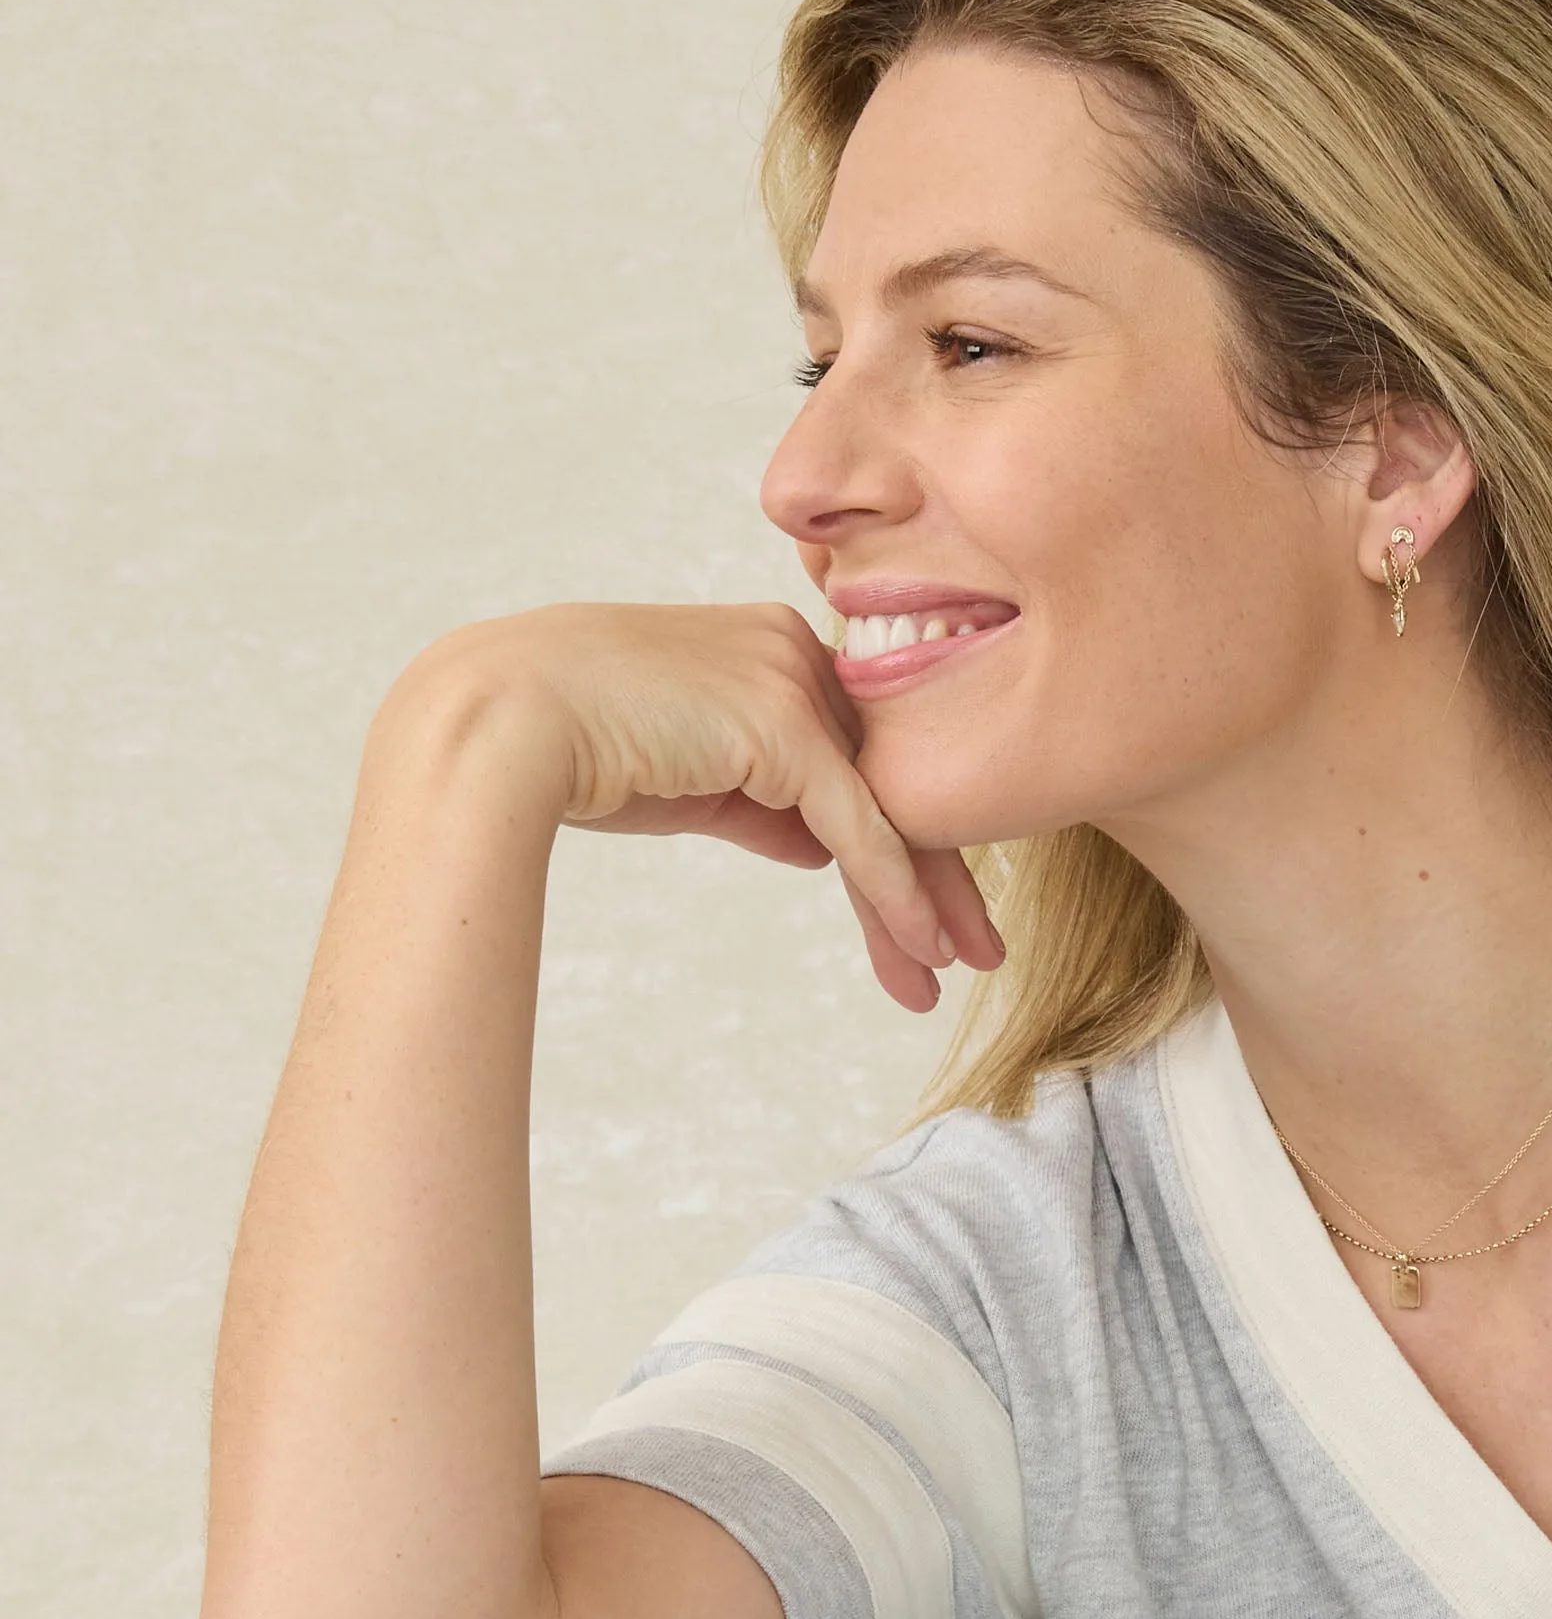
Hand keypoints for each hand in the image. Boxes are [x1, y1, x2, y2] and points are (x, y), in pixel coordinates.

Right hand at [381, 605, 1003, 1016]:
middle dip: (939, 874)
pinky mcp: (782, 722)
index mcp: (770, 647)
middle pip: (890, 779)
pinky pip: (860, 825)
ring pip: (884, 806)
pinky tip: (923, 949)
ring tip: (959, 971)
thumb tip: (820, 848)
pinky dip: (895, 893)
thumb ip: (764, 801)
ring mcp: (790, 678)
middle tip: (982, 950)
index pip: (858, 755)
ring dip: (926, 900)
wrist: (501, 725)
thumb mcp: (693, 778)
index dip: (899, 840)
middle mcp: (793, 647)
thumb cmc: (576, 750)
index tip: (933, 914)